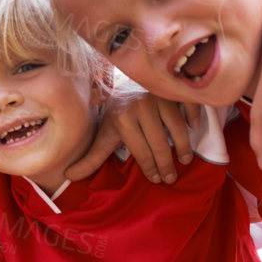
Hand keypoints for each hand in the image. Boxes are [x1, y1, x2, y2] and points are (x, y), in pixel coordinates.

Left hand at [77, 92, 195, 183]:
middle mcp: (141, 107)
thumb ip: (92, 158)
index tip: (156, 180)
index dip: (149, 168)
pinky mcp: (173, 88)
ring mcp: (159, 96)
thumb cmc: (118, 113)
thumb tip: (68, 177)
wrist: (126, 81)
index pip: (141, 151)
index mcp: (122, 119)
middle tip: (171, 179)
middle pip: (158, 143)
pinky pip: (188, 104)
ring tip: (184, 160)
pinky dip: (192, 116)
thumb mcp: (104, 134)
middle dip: (166, 164)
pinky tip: (193, 128)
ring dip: (182, 146)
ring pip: (175, 126)